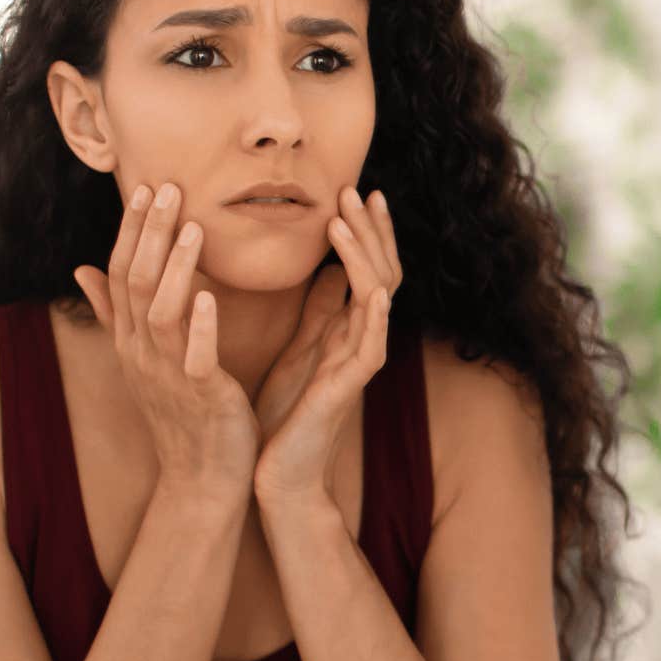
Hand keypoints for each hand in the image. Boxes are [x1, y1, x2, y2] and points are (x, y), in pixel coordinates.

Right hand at [72, 181, 259, 498]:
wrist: (202, 477)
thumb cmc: (183, 412)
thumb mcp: (144, 357)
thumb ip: (114, 312)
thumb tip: (80, 268)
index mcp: (130, 340)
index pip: (119, 274)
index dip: (131, 230)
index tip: (146, 187)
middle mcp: (140, 353)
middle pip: (134, 282)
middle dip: (150, 233)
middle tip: (168, 188)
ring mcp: (166, 374)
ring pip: (160, 312)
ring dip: (175, 267)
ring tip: (194, 227)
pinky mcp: (200, 396)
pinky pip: (195, 356)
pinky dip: (200, 325)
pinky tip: (209, 296)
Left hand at [251, 186, 402, 504]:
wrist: (279, 471)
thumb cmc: (286, 414)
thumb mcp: (300, 348)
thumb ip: (318, 311)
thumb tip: (327, 269)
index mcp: (348, 328)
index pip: (367, 266)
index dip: (365, 229)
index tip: (352, 189)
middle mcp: (362, 339)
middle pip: (381, 271)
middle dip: (371, 229)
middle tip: (356, 189)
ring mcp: (361, 361)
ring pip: (377, 296)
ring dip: (363, 255)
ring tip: (343, 221)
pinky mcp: (350, 387)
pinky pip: (371, 344)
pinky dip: (374, 313)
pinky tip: (370, 288)